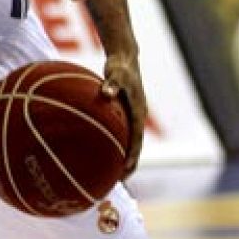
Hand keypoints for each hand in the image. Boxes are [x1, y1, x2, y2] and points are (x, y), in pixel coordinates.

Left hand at [101, 55, 145, 176]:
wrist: (125, 58)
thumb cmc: (120, 66)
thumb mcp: (116, 73)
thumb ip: (112, 83)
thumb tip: (105, 93)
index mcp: (138, 110)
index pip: (137, 137)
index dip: (133, 154)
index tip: (126, 168)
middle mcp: (137, 116)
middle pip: (136, 145)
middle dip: (130, 163)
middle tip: (121, 181)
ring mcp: (132, 115)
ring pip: (130, 141)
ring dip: (124, 157)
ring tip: (112, 174)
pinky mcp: (125, 112)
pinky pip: (121, 132)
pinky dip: (115, 143)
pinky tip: (100, 151)